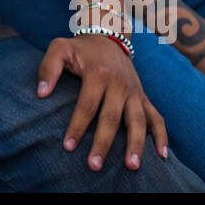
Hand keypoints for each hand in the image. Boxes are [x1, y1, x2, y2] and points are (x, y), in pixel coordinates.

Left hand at [37, 35, 167, 170]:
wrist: (109, 37)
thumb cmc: (80, 48)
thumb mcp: (60, 48)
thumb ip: (48, 68)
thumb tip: (41, 94)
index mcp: (99, 73)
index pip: (87, 105)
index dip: (77, 126)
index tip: (68, 146)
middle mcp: (120, 84)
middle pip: (112, 118)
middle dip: (103, 143)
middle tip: (94, 165)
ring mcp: (134, 92)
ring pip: (138, 121)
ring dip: (136, 145)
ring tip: (131, 167)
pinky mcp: (143, 97)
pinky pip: (157, 117)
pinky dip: (162, 136)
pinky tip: (162, 156)